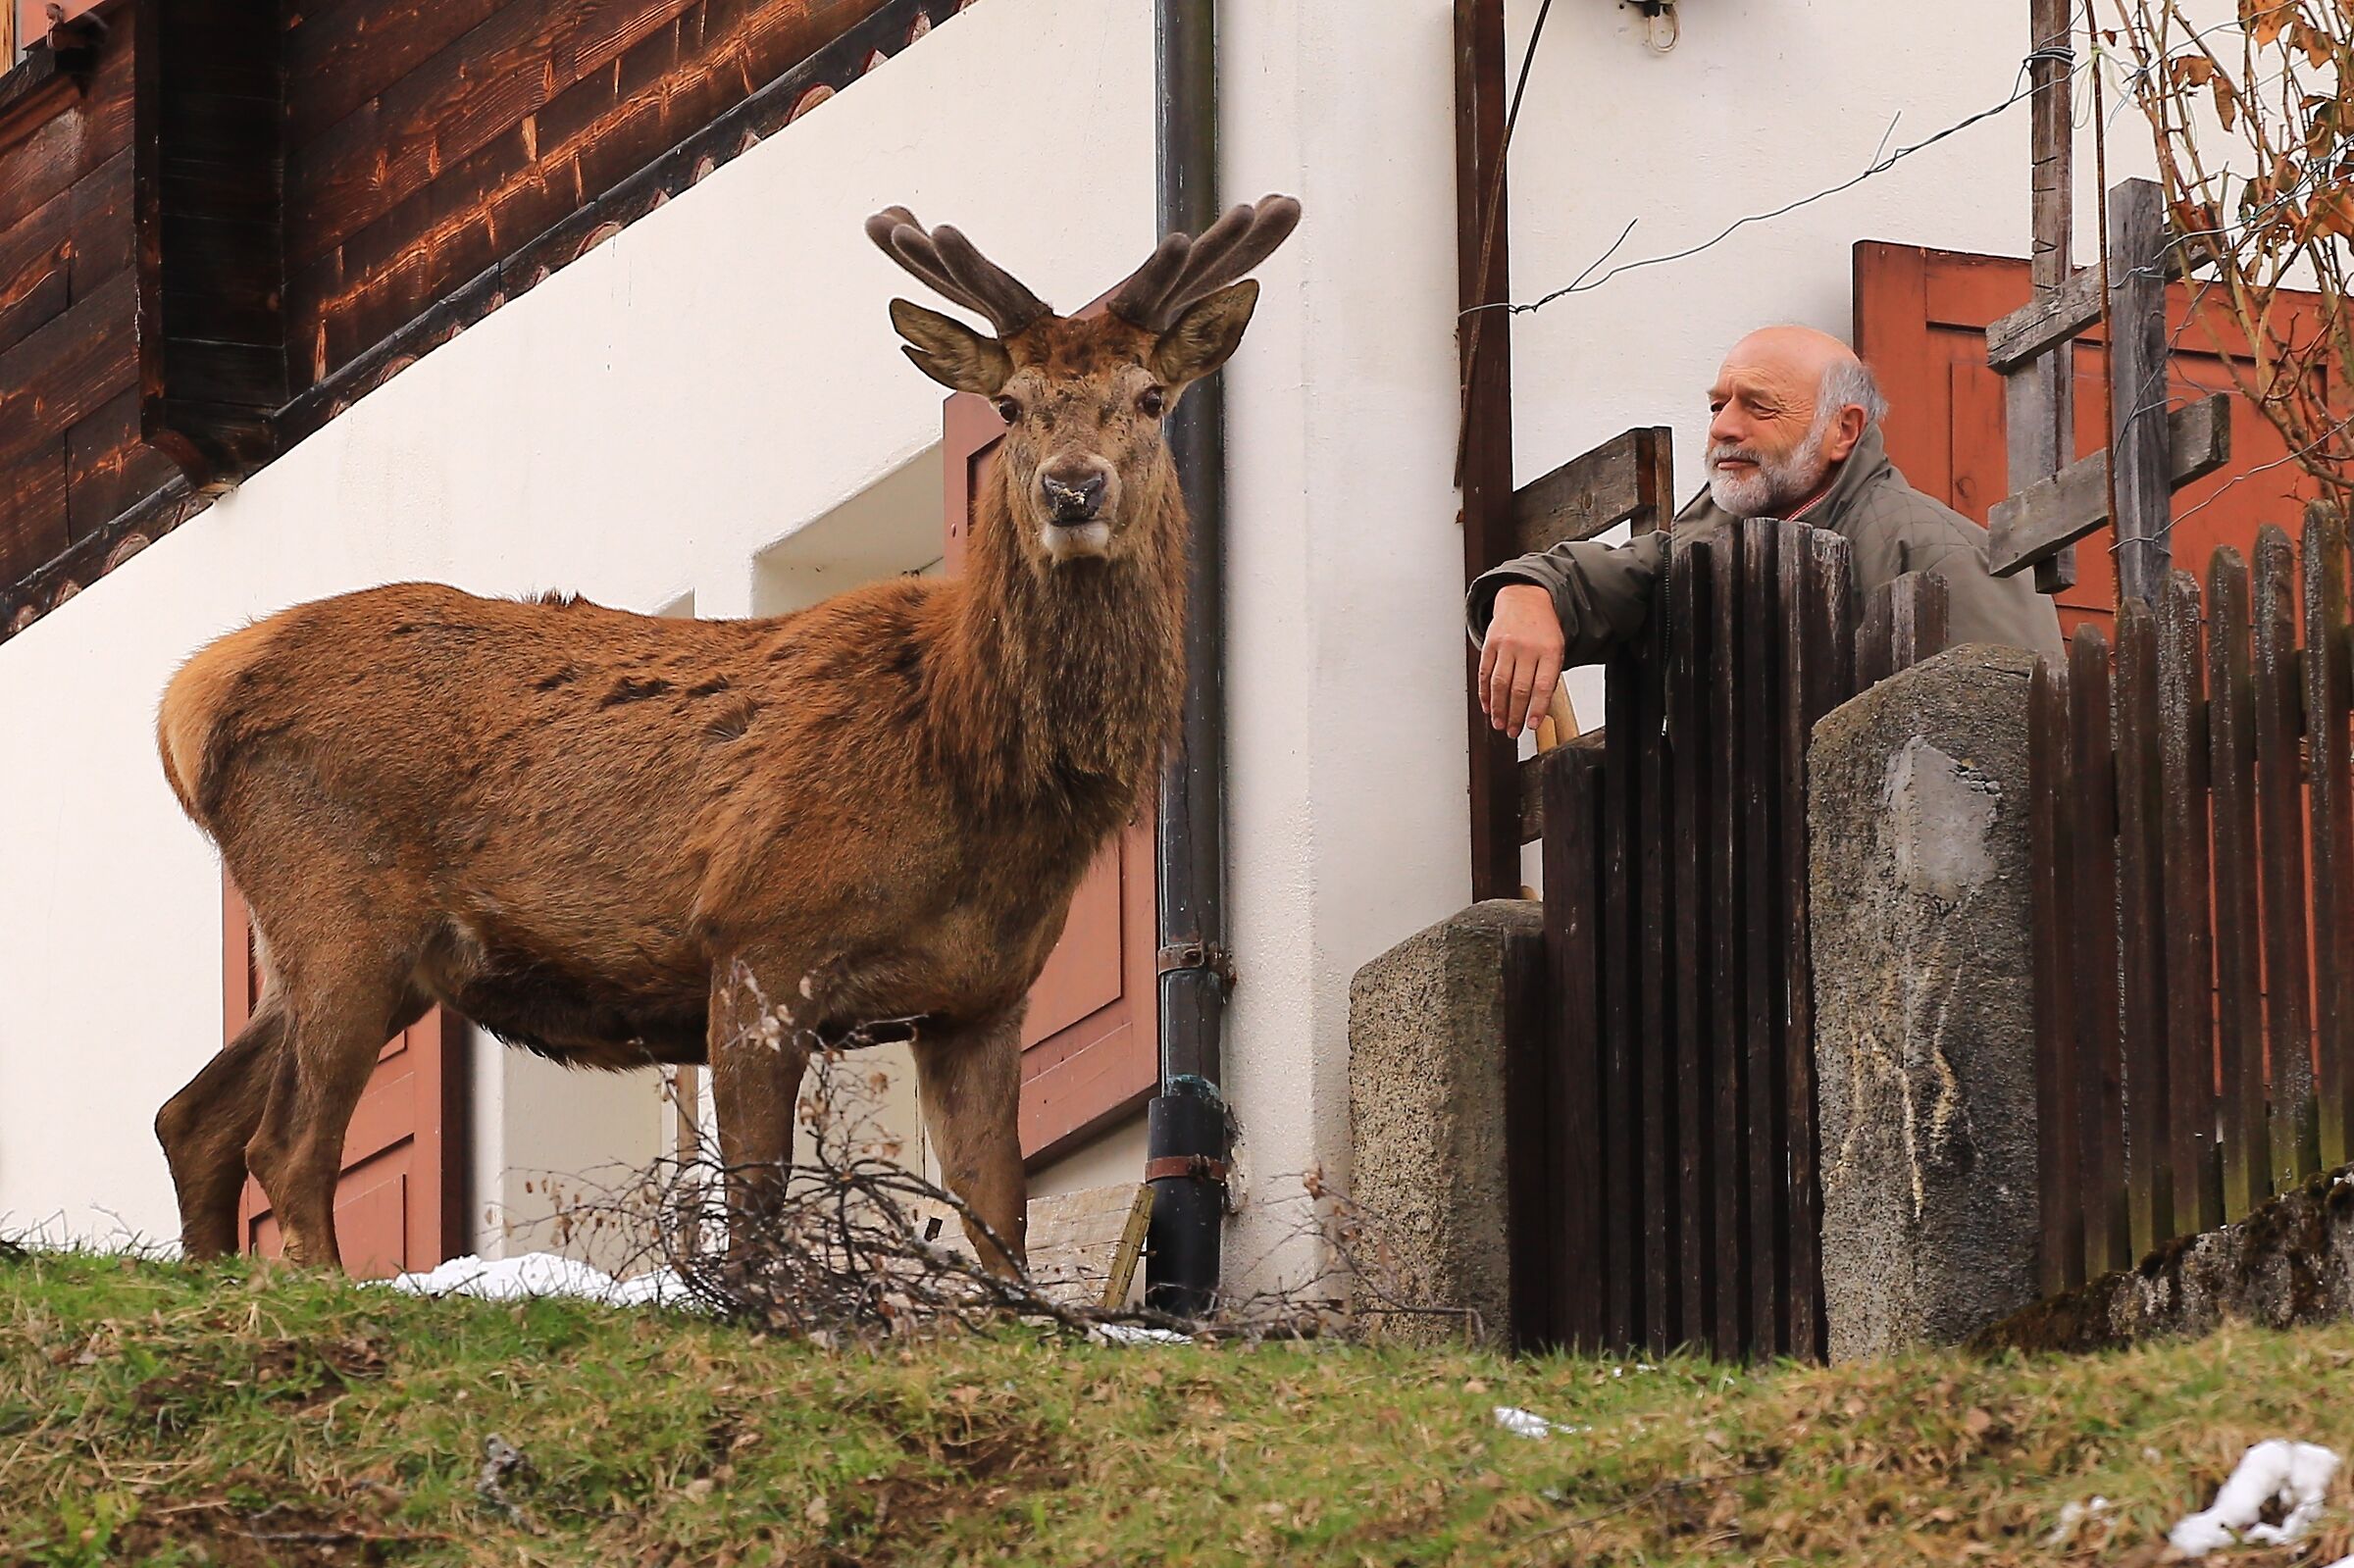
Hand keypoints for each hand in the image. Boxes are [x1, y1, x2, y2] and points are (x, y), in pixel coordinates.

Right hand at [1479, 583, 1563, 737]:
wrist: (1525, 598)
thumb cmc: (1543, 628)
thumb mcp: (1556, 648)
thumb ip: (1548, 675)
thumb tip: (1538, 708)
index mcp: (1549, 650)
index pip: (1543, 686)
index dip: (1536, 710)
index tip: (1531, 726)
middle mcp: (1527, 647)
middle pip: (1519, 689)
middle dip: (1515, 714)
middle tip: (1512, 730)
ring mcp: (1507, 645)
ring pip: (1500, 684)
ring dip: (1498, 708)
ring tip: (1499, 723)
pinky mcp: (1490, 643)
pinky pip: (1485, 673)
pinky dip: (1485, 692)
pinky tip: (1487, 705)